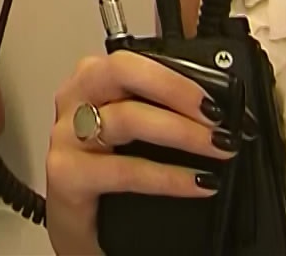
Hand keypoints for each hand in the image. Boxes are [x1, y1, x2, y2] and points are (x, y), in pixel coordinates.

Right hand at [44, 51, 233, 254]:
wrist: (86, 226)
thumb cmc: (110, 172)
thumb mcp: (135, 135)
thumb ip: (164, 112)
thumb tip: (218, 112)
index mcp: (92, 81)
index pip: (134, 60)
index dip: (178, 76)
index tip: (216, 98)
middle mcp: (75, 100)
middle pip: (120, 71)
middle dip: (174, 89)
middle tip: (214, 115)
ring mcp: (67, 137)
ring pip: (125, 118)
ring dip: (180, 131)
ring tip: (218, 148)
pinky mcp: (67, 175)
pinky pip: (125, 171)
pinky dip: (168, 177)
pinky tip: (198, 183)